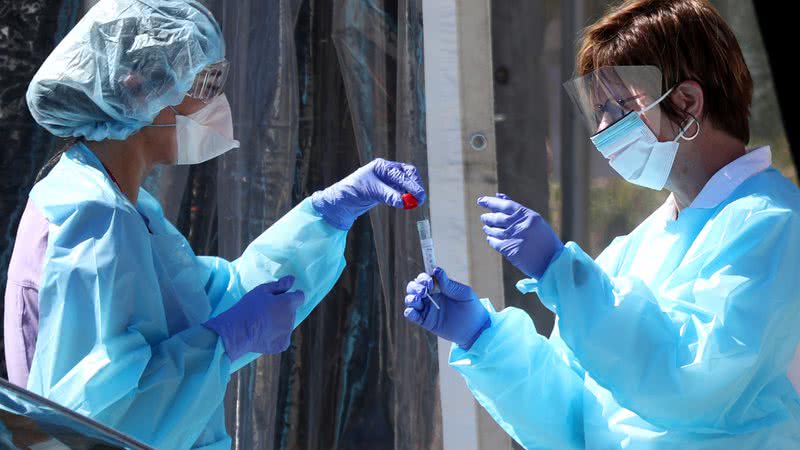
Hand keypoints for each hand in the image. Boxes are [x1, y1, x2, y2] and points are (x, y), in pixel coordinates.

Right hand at [203, 275, 303, 359]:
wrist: (237, 331)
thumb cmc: (248, 307)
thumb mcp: (261, 291)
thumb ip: (279, 285)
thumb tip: (293, 279)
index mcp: (288, 303)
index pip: (300, 297)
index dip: (294, 296)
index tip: (286, 297)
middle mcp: (292, 317)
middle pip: (291, 312)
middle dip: (283, 310)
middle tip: (265, 312)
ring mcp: (288, 332)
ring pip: (286, 325)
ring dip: (279, 323)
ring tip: (261, 324)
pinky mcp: (283, 344)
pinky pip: (282, 338)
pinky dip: (275, 337)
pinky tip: (262, 335)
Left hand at [311, 158, 425, 229]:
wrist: (340, 203)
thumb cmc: (351, 192)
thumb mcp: (370, 192)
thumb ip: (387, 195)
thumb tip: (403, 201)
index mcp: (381, 166)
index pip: (401, 173)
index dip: (411, 185)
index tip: (418, 196)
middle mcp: (386, 170)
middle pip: (408, 174)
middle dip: (415, 185)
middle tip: (420, 199)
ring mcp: (387, 180)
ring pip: (406, 183)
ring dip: (412, 191)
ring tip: (415, 203)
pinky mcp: (386, 190)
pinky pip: (401, 191)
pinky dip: (406, 196)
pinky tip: (408, 203)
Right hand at [403, 267, 489, 349]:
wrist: (475, 330)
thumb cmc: (472, 308)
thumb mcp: (464, 294)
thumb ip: (449, 284)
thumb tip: (436, 270)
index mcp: (440, 287)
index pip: (425, 279)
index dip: (423, 278)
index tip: (429, 282)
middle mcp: (431, 297)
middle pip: (414, 287)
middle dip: (415, 286)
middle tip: (423, 291)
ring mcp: (428, 309)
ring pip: (411, 300)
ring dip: (410, 297)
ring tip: (418, 299)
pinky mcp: (426, 321)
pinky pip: (412, 315)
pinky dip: (409, 312)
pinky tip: (413, 311)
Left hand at [479, 194, 562, 278]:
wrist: (552, 262)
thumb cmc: (544, 239)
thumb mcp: (534, 221)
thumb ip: (516, 209)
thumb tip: (498, 196)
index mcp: (530, 216)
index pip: (506, 205)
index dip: (491, 202)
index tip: (481, 201)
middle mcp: (522, 226)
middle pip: (498, 218)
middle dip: (488, 217)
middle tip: (484, 217)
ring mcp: (516, 239)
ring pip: (494, 231)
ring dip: (488, 228)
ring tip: (487, 227)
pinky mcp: (511, 251)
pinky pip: (495, 242)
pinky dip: (491, 239)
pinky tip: (491, 238)